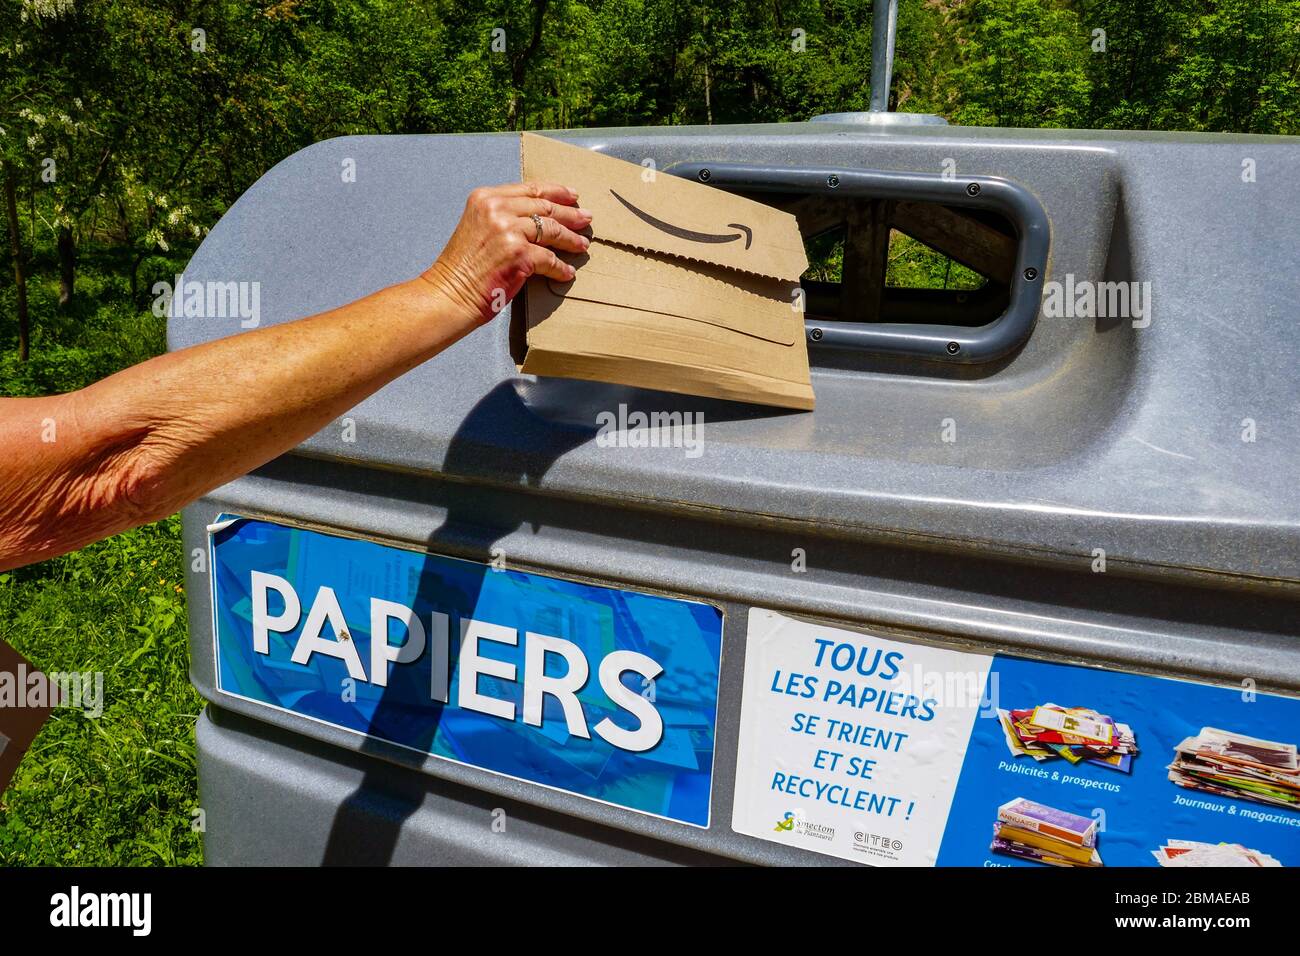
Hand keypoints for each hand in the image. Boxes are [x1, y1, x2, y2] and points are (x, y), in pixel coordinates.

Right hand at [421, 181, 591, 324]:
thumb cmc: (462, 267)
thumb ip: (501, 216)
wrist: (449, 293)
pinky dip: (560, 268)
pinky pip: (550, 259)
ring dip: (571, 239)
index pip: (529, 189)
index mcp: (486, 198)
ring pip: (551, 230)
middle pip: (544, 207)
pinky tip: (567, 272)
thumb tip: (536, 218)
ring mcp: (509, 230)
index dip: (556, 191)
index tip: (572, 196)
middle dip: (570, 213)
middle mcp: (497, 209)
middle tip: (586, 219)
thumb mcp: (477, 226)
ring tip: (582, 244)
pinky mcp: (519, 255)